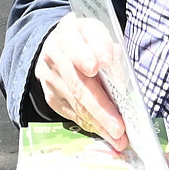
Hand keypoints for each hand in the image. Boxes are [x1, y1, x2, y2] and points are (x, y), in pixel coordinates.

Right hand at [36, 15, 128, 151]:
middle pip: (78, 84)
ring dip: (99, 122)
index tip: (96, 66)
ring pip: (76, 103)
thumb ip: (106, 46)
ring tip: (118, 138)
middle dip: (100, 107)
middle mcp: (54, 56)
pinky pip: (71, 113)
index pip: (74, 44)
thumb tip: (113, 70)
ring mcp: (50, 78)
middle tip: (119, 126)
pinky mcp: (50, 96)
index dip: (84, 56)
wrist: (58, 42)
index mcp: (68, 33)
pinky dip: (90, 124)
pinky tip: (105, 134)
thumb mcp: (98, 31)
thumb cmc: (87, 39)